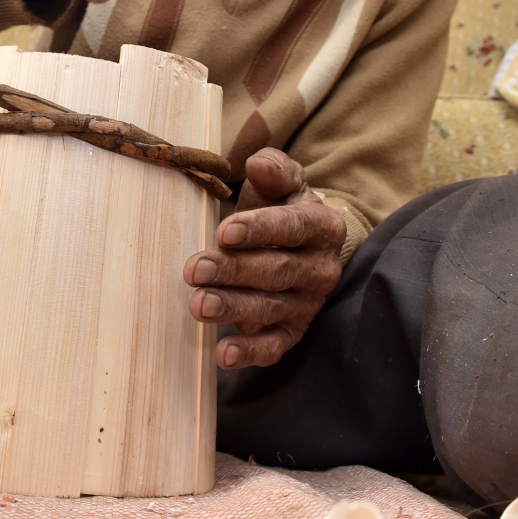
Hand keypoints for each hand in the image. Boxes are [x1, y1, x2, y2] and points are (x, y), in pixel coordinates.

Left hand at [183, 149, 344, 368]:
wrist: (299, 247)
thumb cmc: (281, 209)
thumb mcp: (281, 184)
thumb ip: (274, 171)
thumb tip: (259, 164)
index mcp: (322, 226)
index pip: (293, 227)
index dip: (260, 229)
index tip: (224, 231)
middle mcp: (321, 268)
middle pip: (277, 270)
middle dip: (234, 270)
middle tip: (194, 269)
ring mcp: (308, 304)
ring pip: (271, 308)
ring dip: (233, 308)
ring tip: (199, 304)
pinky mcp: (293, 332)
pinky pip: (274, 347)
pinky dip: (250, 353)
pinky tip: (222, 354)